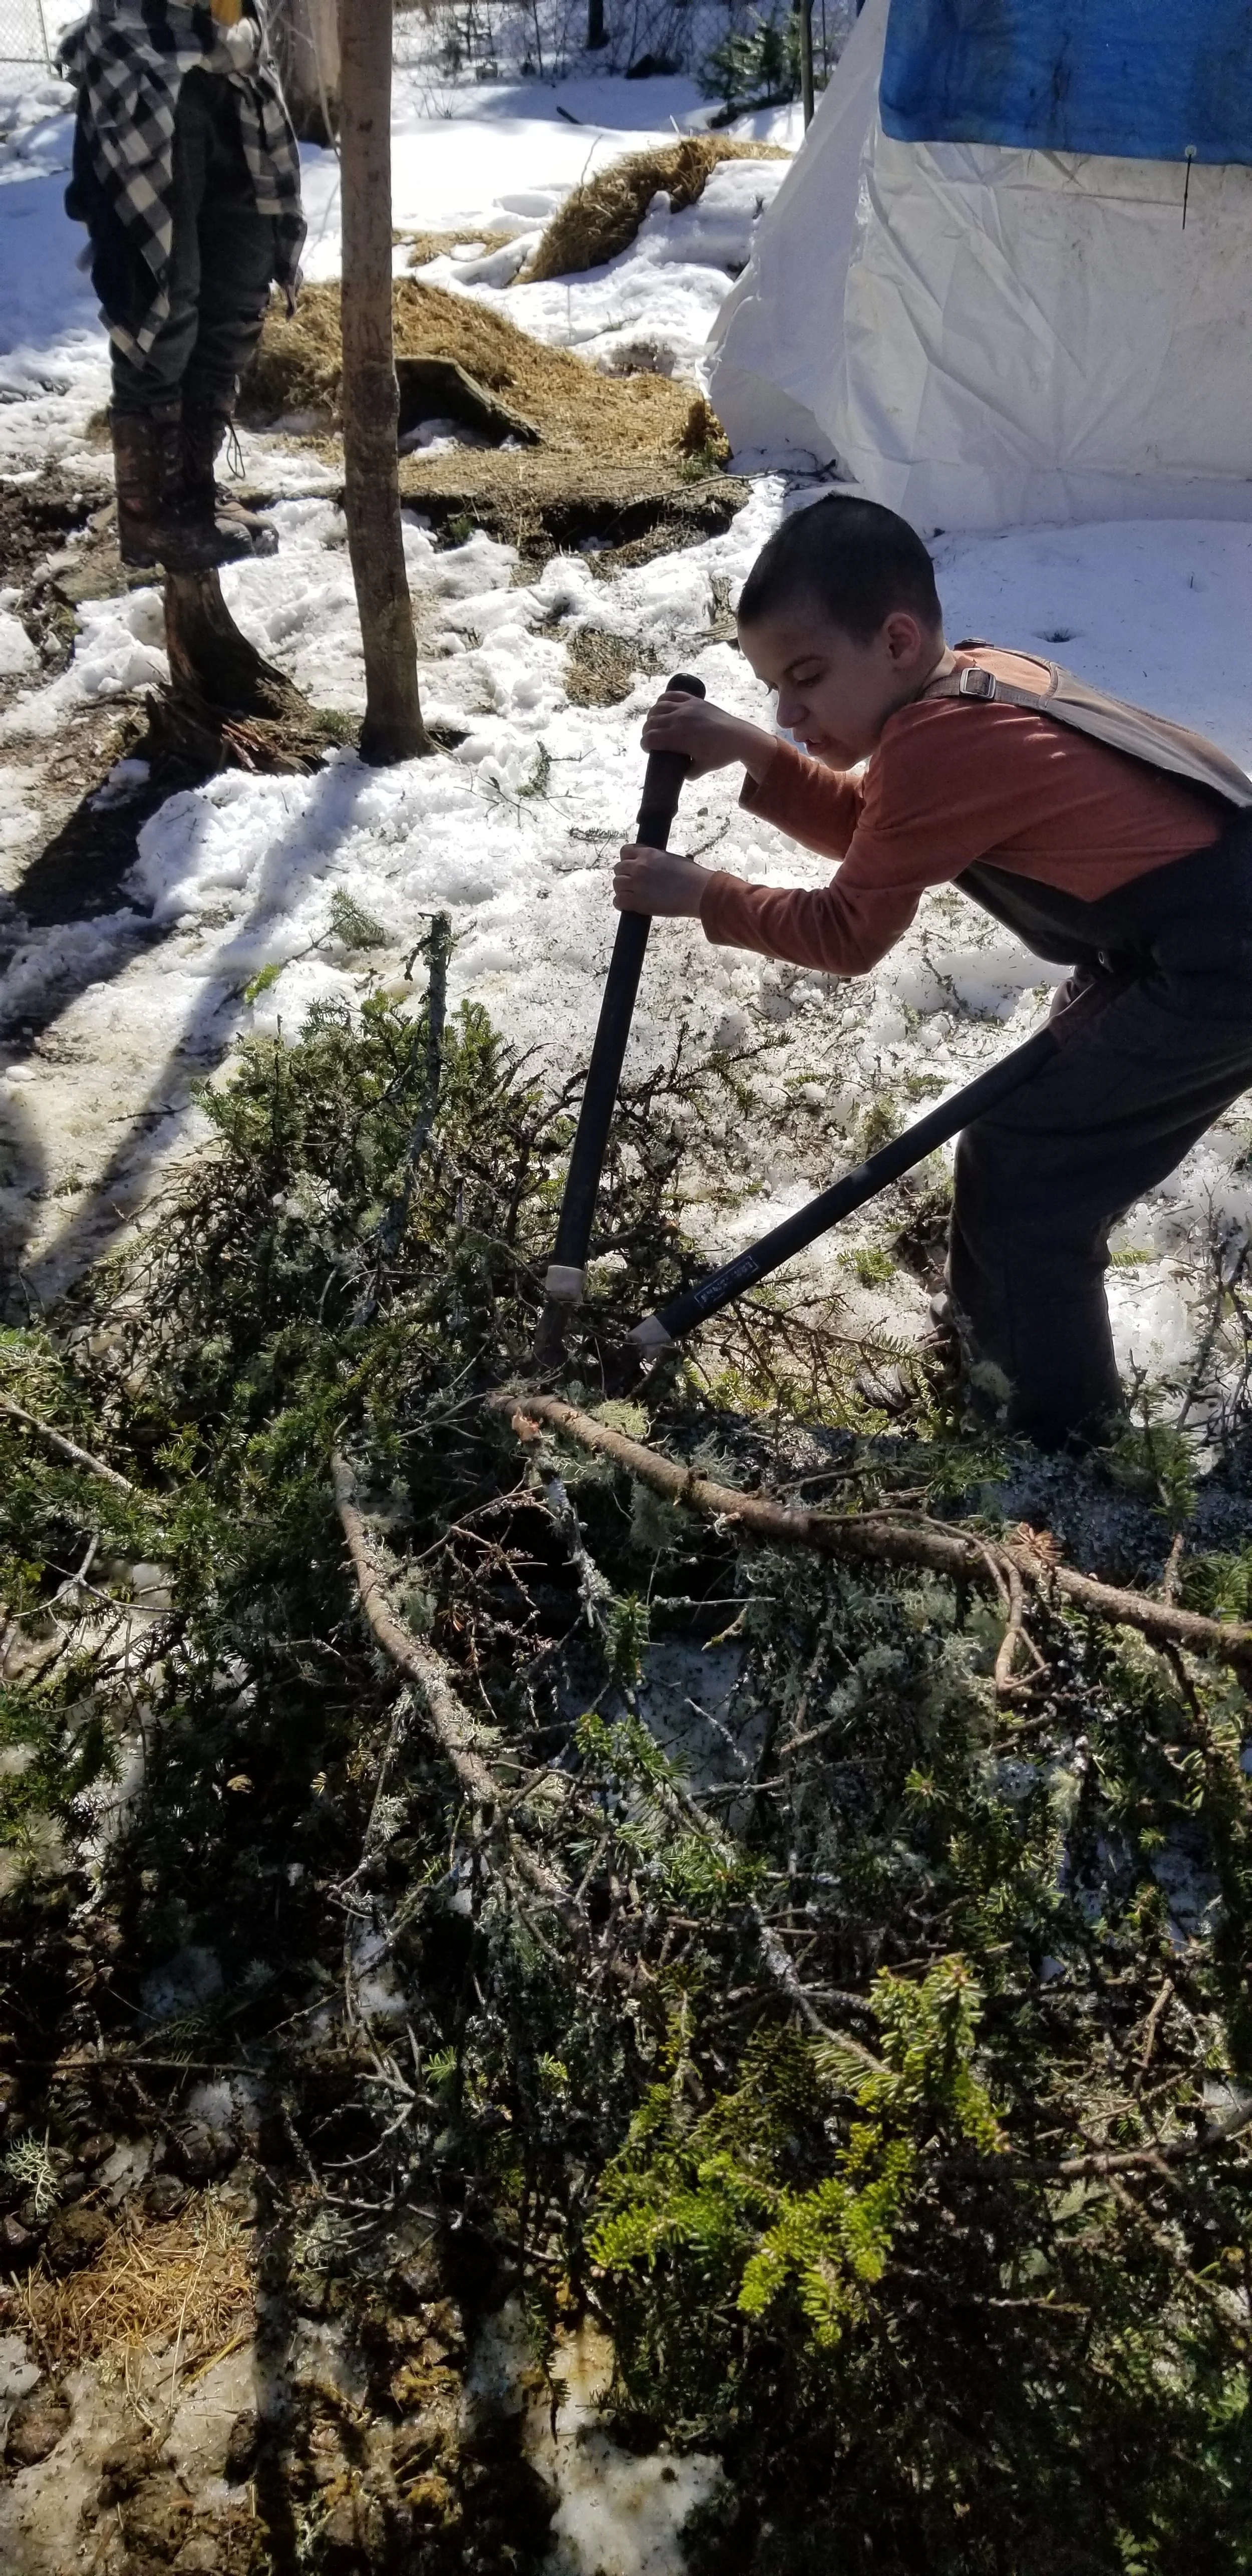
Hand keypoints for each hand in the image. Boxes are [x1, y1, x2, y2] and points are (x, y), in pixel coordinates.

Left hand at [614, 843, 708, 917]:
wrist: (699, 892)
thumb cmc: (692, 876)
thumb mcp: (673, 859)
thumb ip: (658, 860)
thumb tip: (656, 866)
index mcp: (649, 853)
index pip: (625, 851)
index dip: (627, 860)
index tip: (631, 866)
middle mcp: (640, 867)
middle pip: (619, 868)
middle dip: (624, 875)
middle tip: (632, 883)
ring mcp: (637, 884)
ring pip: (617, 884)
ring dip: (622, 889)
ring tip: (630, 894)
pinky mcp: (638, 902)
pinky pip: (619, 901)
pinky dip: (621, 903)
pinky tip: (627, 905)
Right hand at [641, 689, 774, 780]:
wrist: (739, 737)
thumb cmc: (721, 754)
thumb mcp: (702, 768)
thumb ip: (688, 772)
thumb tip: (681, 772)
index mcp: (678, 737)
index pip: (650, 738)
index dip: (645, 745)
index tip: (648, 749)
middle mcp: (678, 719)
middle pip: (651, 722)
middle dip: (646, 732)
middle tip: (650, 738)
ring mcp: (686, 707)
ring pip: (658, 707)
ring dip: (652, 716)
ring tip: (655, 723)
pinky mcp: (694, 701)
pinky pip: (672, 695)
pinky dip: (663, 699)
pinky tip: (662, 705)